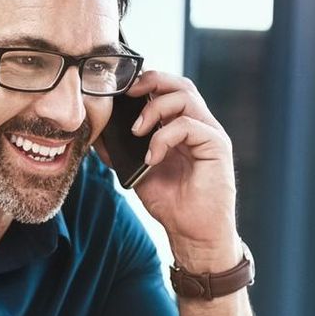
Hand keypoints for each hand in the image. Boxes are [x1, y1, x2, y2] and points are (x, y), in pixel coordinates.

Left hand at [120, 70, 239, 271]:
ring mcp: (210, 134)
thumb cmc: (171, 203)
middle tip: (127, 95)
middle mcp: (199, 125)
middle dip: (150, 81)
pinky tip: (151, 157)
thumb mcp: (137, 171)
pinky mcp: (218, 146)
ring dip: (154, 109)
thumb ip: (121, 151)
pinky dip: (164, 137)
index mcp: (182, 126)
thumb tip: (96, 134)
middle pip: (180, 84)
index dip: (145, 83)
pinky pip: (189, 126)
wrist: (192, 233)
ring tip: (136, 132)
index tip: (119, 92)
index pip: (167, 90)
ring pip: (185, 97)